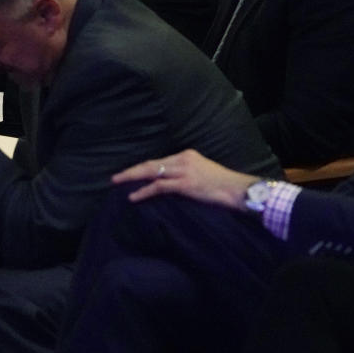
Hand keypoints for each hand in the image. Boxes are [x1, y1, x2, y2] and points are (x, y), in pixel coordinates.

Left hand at [113, 149, 257, 208]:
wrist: (238, 190)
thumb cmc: (223, 186)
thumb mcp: (202, 174)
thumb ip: (186, 175)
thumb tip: (171, 185)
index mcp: (187, 155)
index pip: (159, 161)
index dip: (142, 168)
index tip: (131, 173)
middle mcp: (183, 159)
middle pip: (151, 164)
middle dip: (131, 170)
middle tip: (115, 177)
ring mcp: (183, 171)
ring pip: (151, 172)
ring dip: (132, 178)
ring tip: (117, 183)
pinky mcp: (185, 184)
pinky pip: (159, 187)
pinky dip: (144, 191)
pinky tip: (133, 197)